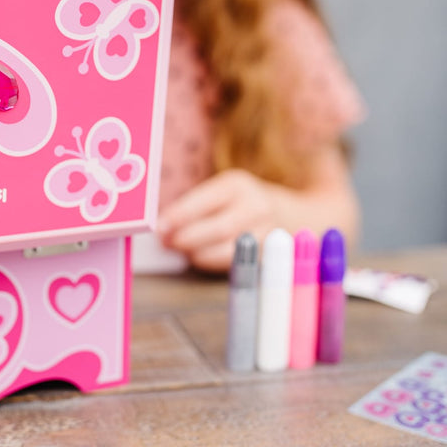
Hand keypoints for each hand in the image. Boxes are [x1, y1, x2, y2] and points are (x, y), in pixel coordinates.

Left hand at [158, 169, 278, 272]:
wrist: (286, 214)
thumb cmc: (237, 203)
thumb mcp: (219, 192)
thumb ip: (193, 207)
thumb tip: (163, 228)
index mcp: (237, 184)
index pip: (205, 201)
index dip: (179, 216)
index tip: (160, 227)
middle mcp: (256, 205)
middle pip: (219, 227)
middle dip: (187, 238)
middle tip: (167, 243)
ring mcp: (267, 231)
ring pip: (228, 248)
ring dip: (198, 253)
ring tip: (182, 252)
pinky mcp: (268, 252)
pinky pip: (236, 261)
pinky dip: (212, 261)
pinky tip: (199, 257)